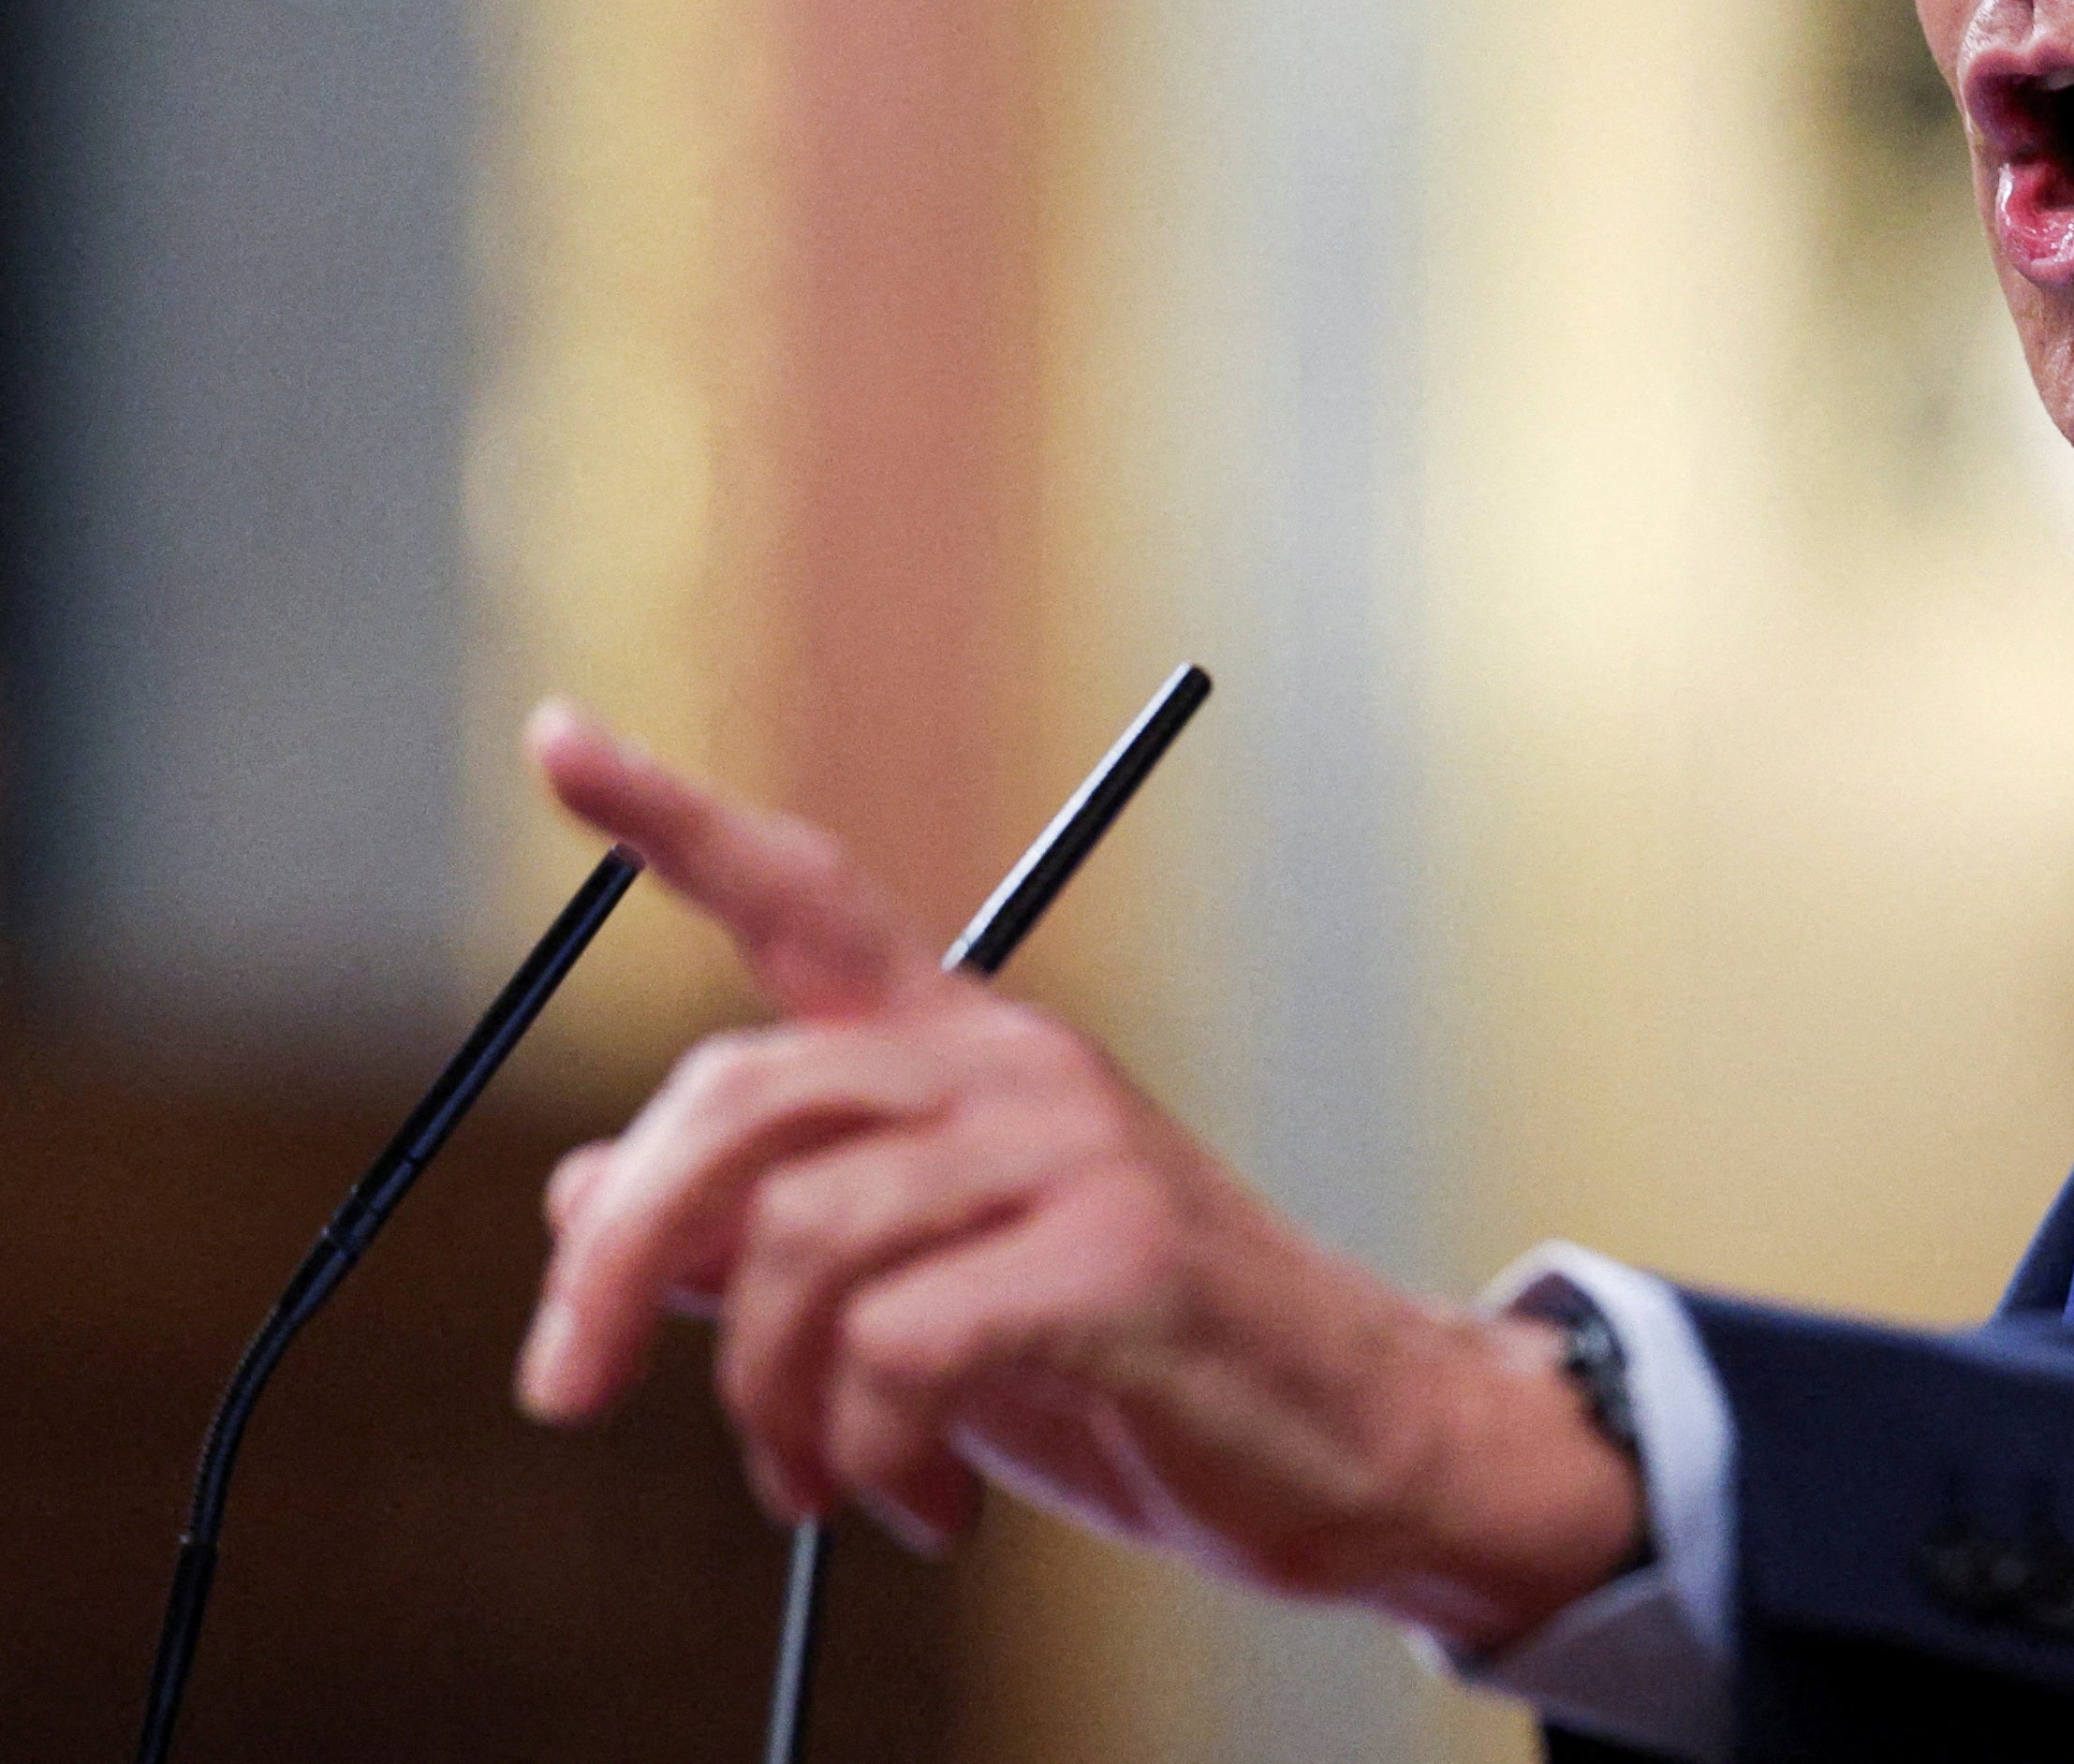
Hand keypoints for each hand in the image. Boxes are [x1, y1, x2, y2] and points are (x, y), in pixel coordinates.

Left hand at [512, 701, 1643, 1649]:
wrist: (1346, 1441)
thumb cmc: (1130, 1366)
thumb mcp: (916, 1298)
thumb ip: (759, 1237)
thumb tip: (580, 1199)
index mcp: (964, 1048)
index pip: (801, 899)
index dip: (669, 820)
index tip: (556, 737)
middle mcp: (1013, 1063)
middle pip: (738, 1100)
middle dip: (614, 1261)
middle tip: (562, 1393)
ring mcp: (1074, 1147)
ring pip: (796, 1245)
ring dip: (762, 1403)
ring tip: (816, 1484)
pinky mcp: (1118, 1253)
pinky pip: (896, 1347)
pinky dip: (869, 1454)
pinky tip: (920, 1505)